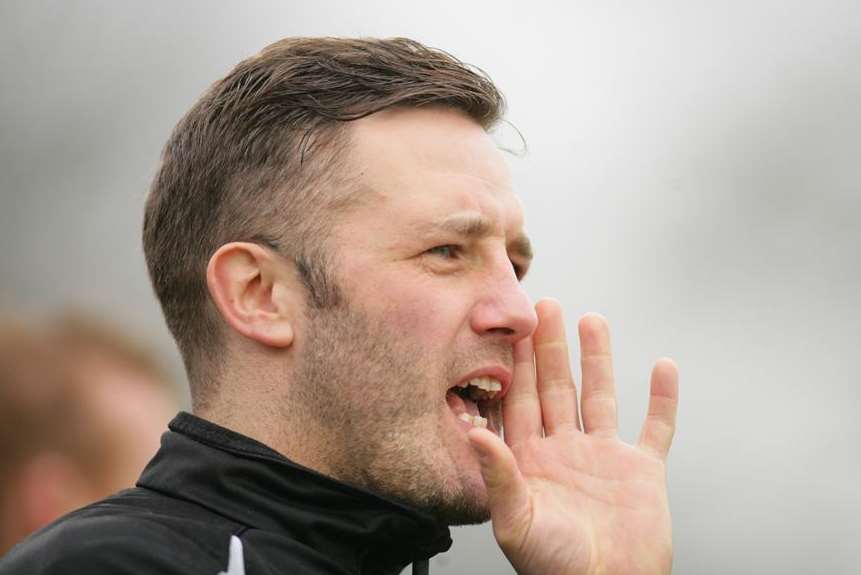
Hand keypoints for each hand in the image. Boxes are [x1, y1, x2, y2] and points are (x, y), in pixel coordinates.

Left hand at [468, 299, 678, 574]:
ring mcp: (604, 459)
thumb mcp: (516, 520)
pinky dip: (663, 399)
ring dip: (598, 359)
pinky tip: (664, 367)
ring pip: (601, 396)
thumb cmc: (554, 567)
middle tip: (546, 307)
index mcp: (532, 460)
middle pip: (558, 387)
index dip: (518, 363)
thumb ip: (497, 474)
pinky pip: (656, 427)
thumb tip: (473, 432)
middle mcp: (565, 451)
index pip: (521, 399)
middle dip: (552, 348)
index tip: (513, 327)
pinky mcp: (642, 472)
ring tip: (593, 321)